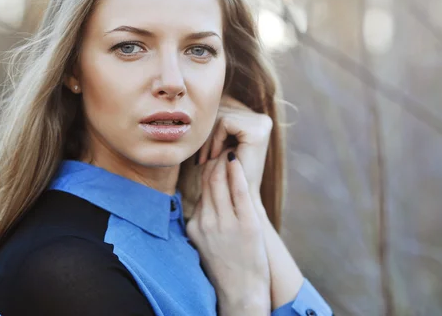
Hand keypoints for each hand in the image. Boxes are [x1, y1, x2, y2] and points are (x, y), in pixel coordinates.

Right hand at [186, 149, 269, 314]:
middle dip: (214, 160)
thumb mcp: (205, 243)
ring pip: (219, 181)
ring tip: (231, 150)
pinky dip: (237, 173)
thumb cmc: (225, 267)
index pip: (199, 188)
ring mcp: (226, 223)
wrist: (240, 292)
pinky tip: (238, 160)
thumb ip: (204, 220)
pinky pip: (239, 191)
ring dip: (224, 162)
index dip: (207, 169)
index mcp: (195, 225)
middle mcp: (206, 222)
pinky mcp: (246, 225)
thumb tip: (207, 198)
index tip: (214, 158)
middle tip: (223, 148)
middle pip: (207, 180)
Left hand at [197, 95, 272, 198]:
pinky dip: (215, 140)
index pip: (221, 107)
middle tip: (201, 158)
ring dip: (208, 139)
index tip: (202, 152)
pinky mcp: (258, 129)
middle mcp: (262, 118)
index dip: (208, 128)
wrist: (239, 201)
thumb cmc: (224, 175)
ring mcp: (262, 122)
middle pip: (220, 108)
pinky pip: (224, 123)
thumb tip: (196, 94)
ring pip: (219, 115)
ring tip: (206, 159)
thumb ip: (212, 123)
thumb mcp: (217, 144)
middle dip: (206, 133)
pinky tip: (215, 156)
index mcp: (254, 119)